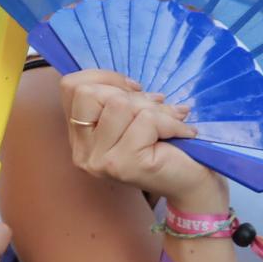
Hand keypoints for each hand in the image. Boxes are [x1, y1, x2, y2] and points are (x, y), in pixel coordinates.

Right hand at [61, 70, 219, 204]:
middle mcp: (82, 151)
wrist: (191, 184)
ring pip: (120, 105)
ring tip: (171, 121)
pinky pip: (146, 120)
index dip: (104, 77)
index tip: (134, 90)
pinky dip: (171, 121)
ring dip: (155, 108)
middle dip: (130, 94)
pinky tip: (183, 133)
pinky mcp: (124, 164)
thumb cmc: (166, 145)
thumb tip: (130, 85)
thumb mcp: (135, 114)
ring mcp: (100, 161)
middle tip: (156, 108)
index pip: (71, 87)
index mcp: (79, 136)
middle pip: (90, 93)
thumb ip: (120, 97)